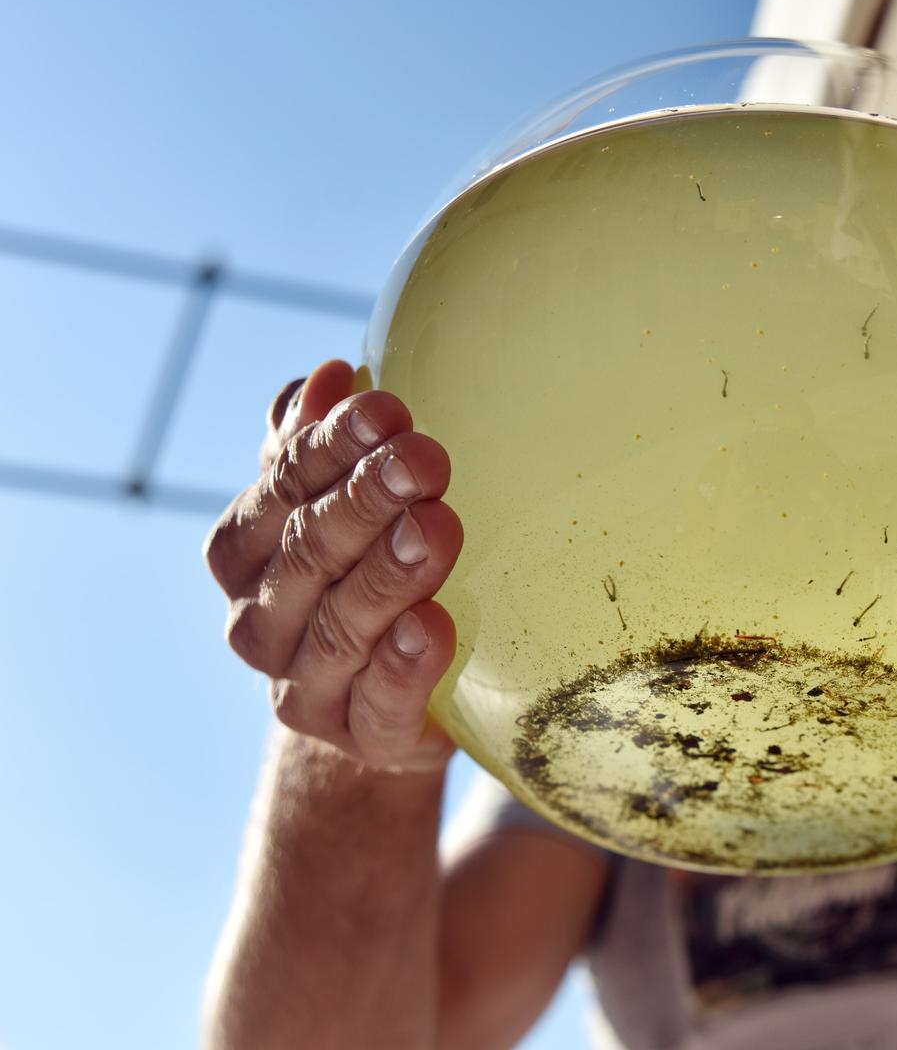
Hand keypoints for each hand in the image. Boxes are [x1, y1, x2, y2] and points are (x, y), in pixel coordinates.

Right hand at [203, 359, 463, 772]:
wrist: (385, 708)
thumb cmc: (362, 581)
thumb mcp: (338, 510)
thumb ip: (320, 450)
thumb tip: (328, 374)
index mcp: (245, 553)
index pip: (281, 488)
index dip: (329, 445)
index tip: (386, 407)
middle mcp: (261, 622)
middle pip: (308, 552)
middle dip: (365, 500)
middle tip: (425, 459)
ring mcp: (306, 688)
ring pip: (341, 626)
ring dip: (388, 574)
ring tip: (435, 529)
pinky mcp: (365, 739)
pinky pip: (381, 703)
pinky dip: (404, 666)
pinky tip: (433, 626)